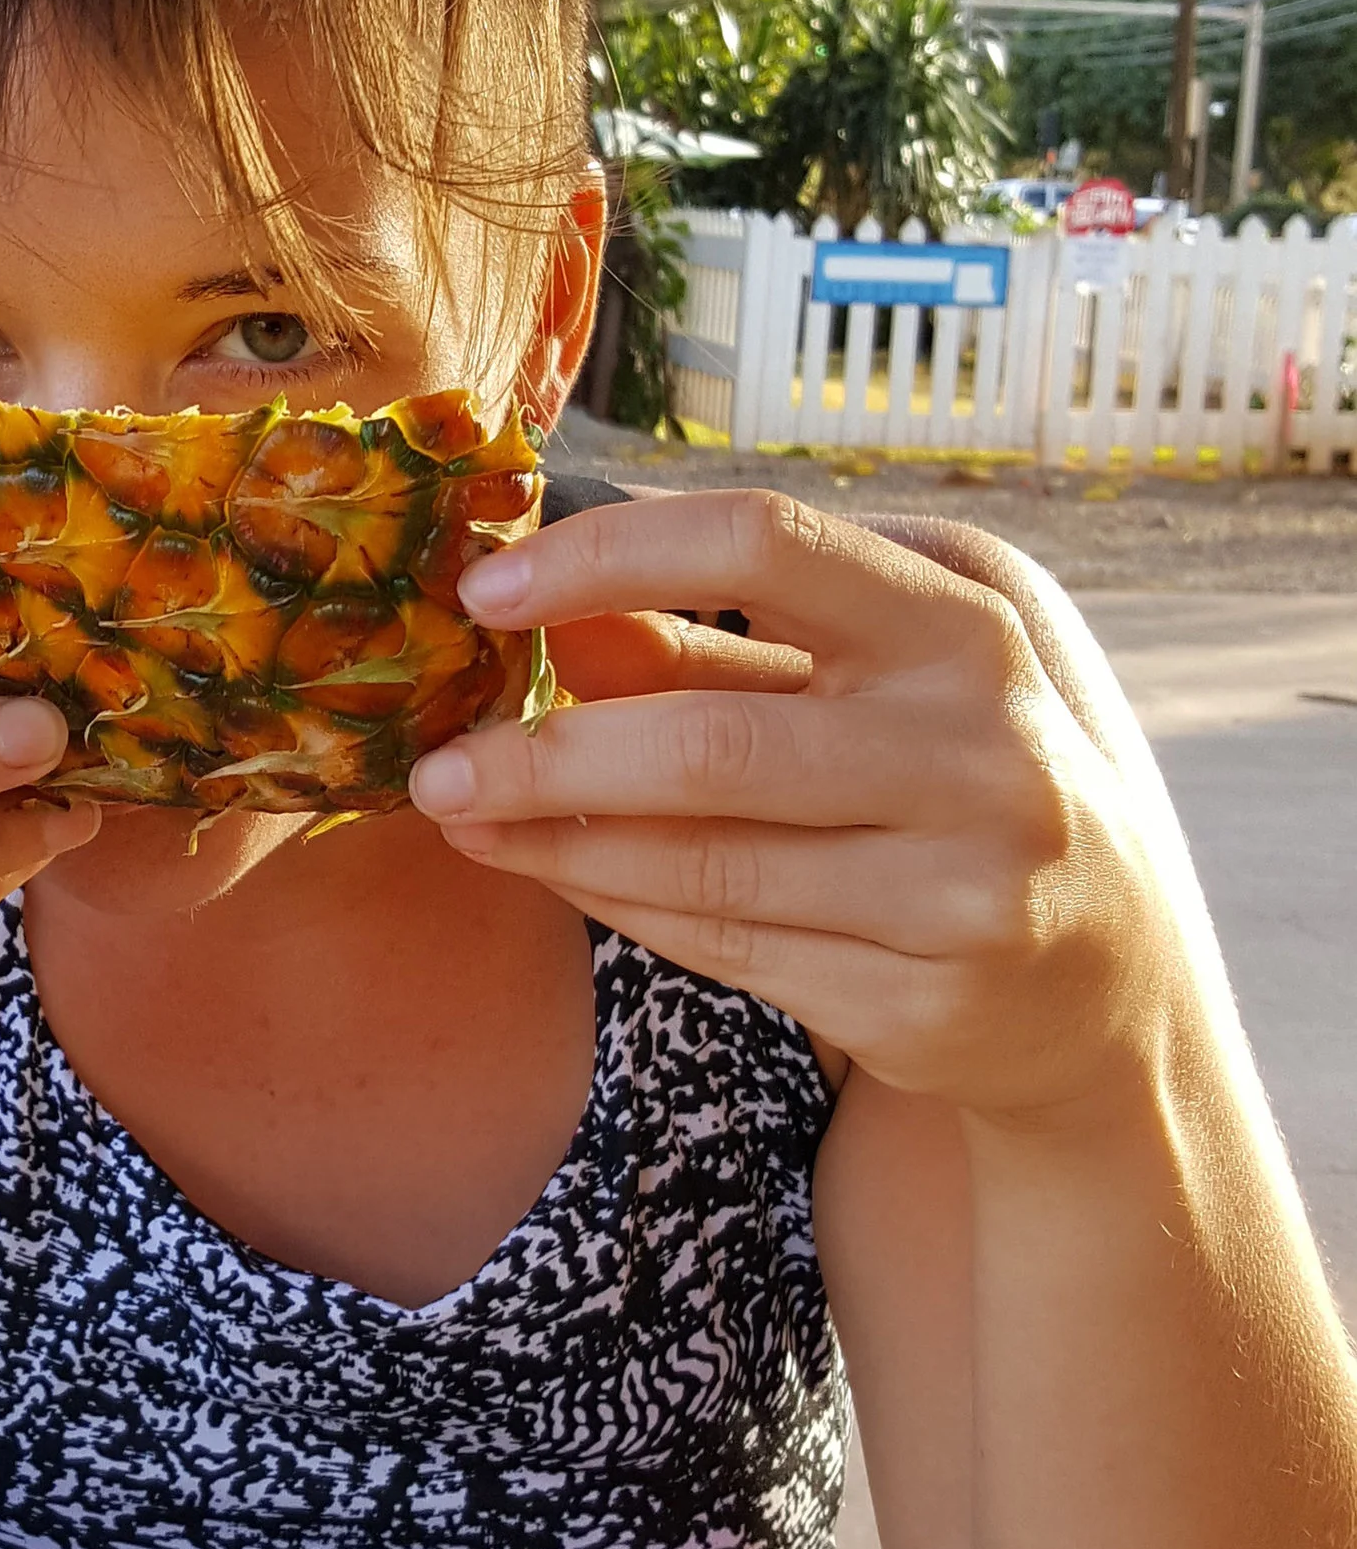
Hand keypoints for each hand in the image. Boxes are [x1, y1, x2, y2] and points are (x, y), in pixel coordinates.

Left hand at [407, 490, 1181, 1123]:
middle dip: (543, 754)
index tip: (487, 589)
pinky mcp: (927, 1005)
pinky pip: (729, 948)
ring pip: (704, 866)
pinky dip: (623, 907)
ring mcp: (967, 890)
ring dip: (557, 842)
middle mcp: (987, 750)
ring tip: (461, 815)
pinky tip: (556, 874)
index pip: (765, 544)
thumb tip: (552, 613)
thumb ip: (732, 642)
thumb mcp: (895, 673)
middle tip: (433, 762)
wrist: (1116, 986)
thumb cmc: (972, 776)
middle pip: (711, 741)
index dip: (609, 557)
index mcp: (975, 621)